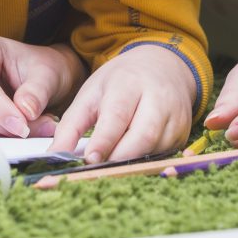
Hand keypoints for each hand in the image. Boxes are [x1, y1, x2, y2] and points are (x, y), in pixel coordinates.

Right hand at [0, 34, 85, 138]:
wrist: (38, 75)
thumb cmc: (39, 67)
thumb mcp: (47, 74)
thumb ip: (37, 91)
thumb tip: (26, 111)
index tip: (22, 125)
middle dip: (3, 125)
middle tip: (34, 131)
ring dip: (1, 134)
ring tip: (32, 129)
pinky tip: (15, 131)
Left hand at [50, 44, 195, 162]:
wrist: (161, 65)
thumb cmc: (120, 82)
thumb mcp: (91, 93)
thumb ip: (70, 125)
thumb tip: (53, 158)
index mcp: (128, 83)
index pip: (118, 114)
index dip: (105, 140)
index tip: (90, 160)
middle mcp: (157, 97)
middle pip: (143, 135)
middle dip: (120, 158)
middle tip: (99, 172)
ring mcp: (175, 114)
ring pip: (156, 149)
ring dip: (133, 163)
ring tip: (111, 169)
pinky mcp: (184, 131)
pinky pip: (166, 154)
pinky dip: (147, 163)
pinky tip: (132, 163)